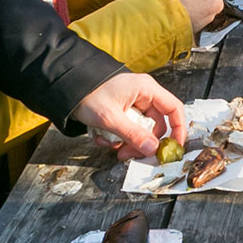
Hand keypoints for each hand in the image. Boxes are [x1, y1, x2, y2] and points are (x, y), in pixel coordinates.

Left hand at [72, 72, 189, 160]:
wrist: (65, 88)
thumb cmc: (88, 94)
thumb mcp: (110, 117)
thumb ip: (133, 134)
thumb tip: (153, 149)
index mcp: (146, 89)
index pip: (174, 109)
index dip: (178, 129)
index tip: (174, 148)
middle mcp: (142, 95)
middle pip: (155, 125)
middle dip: (142, 143)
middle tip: (128, 155)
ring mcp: (132, 103)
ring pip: (140, 130)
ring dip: (126, 142)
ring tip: (110, 145)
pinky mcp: (121, 111)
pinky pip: (127, 129)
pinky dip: (116, 137)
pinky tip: (101, 137)